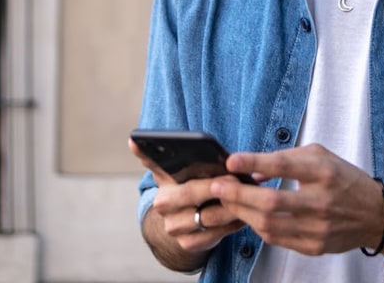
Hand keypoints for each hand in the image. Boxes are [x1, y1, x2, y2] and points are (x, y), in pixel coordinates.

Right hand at [128, 139, 245, 256]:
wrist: (189, 223)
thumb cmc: (198, 186)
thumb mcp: (191, 170)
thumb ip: (192, 157)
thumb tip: (211, 153)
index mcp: (163, 178)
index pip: (149, 161)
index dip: (142, 151)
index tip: (135, 139)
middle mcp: (163, 202)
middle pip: (190, 192)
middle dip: (215, 186)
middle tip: (235, 180)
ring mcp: (172, 225)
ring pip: (206, 216)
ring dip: (230, 207)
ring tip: (247, 197)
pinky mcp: (186, 243)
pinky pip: (214, 234)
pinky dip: (231, 225)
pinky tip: (244, 216)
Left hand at [211, 144, 383, 255]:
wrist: (375, 215)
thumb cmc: (345, 180)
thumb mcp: (321, 156)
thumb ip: (286, 158)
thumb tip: (252, 170)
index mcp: (325, 172)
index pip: (285, 166)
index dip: (255, 162)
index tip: (232, 160)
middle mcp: (322, 201)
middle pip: (272, 202)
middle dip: (238, 194)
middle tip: (217, 186)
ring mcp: (319, 227)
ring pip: (269, 224)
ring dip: (243, 212)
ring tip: (228, 201)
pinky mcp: (315, 246)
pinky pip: (276, 238)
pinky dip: (258, 226)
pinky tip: (249, 216)